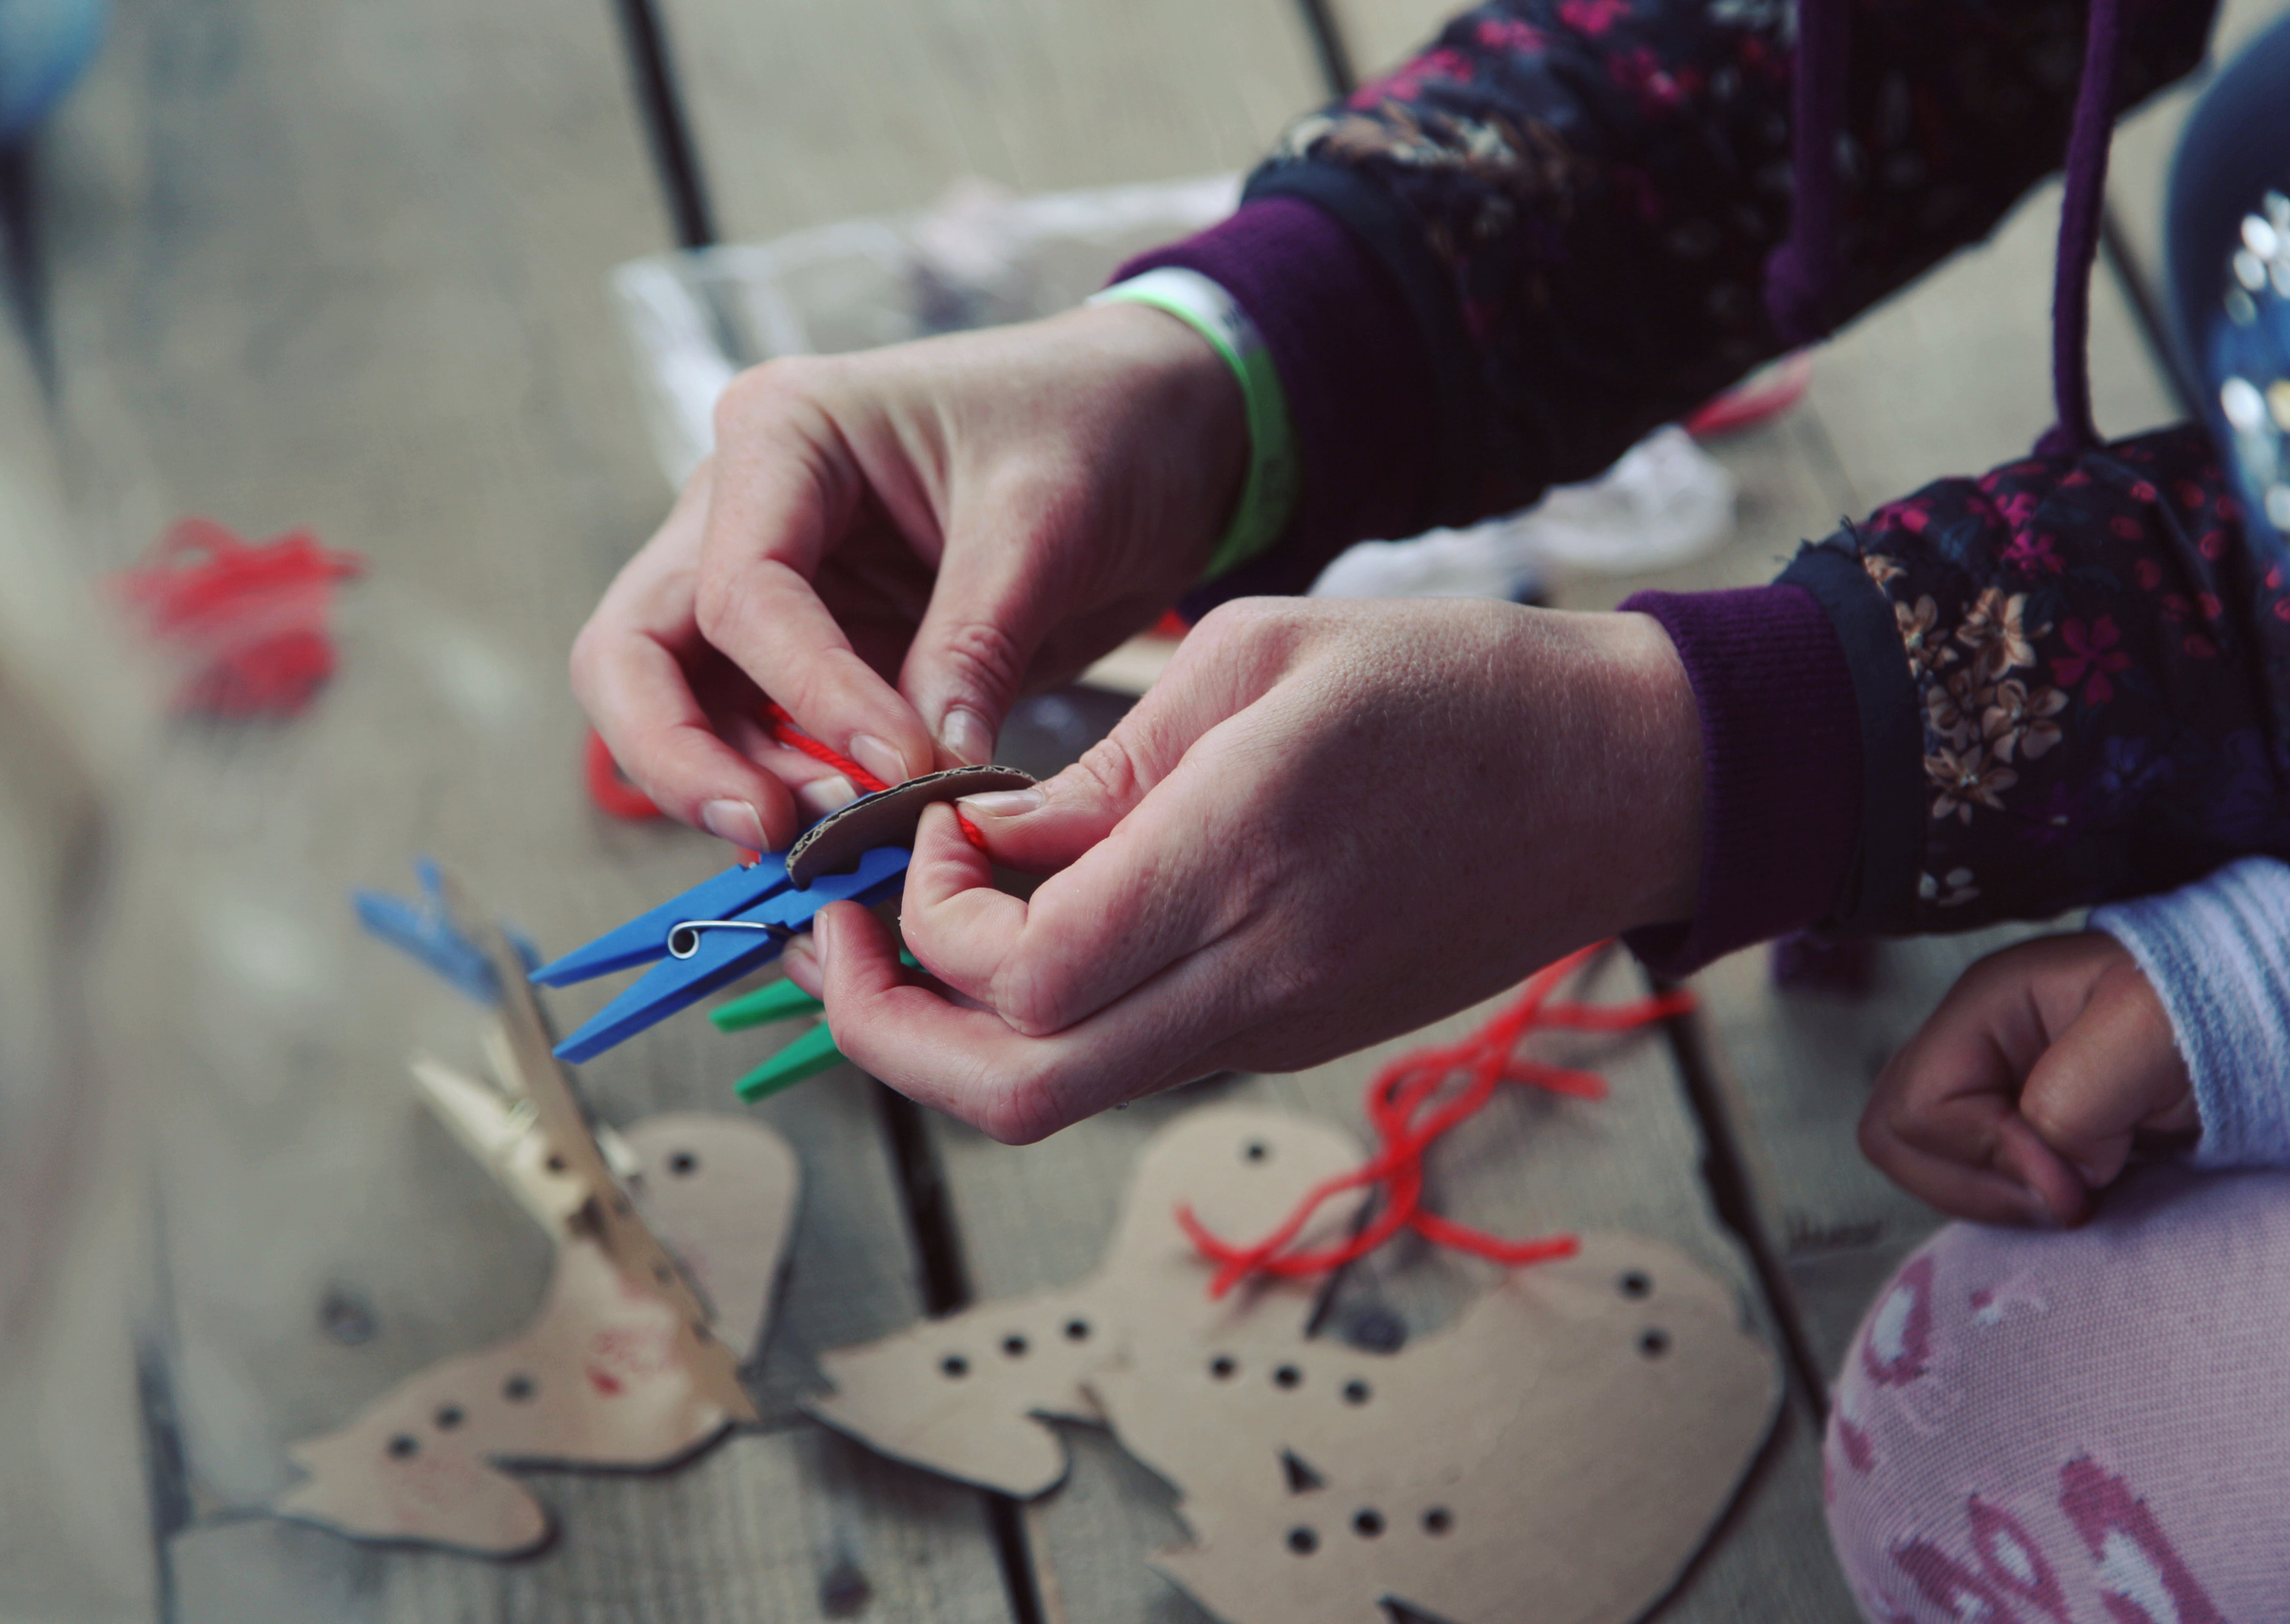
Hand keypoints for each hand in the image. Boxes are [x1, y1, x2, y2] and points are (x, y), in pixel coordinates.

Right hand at [569, 302, 1244, 851]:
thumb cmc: (1100, 429)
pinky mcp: (812, 652)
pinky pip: (752, 735)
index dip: (810, 697)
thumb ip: (971, 648)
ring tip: (832, 846)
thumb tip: (919, 784)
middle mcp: (741, 505)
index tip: (901, 770)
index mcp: (784, 432)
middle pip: (635, 653)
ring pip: (672, 707)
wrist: (1160, 429)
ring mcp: (767, 584)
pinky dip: (783, 791)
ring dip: (731, 787)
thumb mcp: (1046, 524)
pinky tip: (848, 838)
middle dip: (682, 758)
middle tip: (774, 836)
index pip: (741, 593)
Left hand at [786, 595, 1704, 1142]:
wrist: (1626, 778)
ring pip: (1062, 1094)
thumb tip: (988, 842)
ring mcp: (1274, 1028)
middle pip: (1012, 1091)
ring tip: (908, 928)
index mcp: (1244, 861)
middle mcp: (1254, 979)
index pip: (1024, 975)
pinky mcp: (1290, 1036)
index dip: (936, 918)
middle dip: (886, 1029)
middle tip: (837, 941)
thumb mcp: (1263, 654)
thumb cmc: (1457, 682)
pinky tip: (1034, 919)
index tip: (936, 827)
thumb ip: (1109, 765)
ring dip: (954, 1031)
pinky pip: (1131, 1054)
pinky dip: (1045, 1010)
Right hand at [1858, 931, 2195, 1226]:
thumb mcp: (2146, 1038)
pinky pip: (1970, 1181)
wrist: (2263, 1027)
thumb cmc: (2214, 1011)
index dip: (1985, 1157)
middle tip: (2059, 1191)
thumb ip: (2072, 1103)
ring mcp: (1986, 1088)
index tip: (2072, 1178)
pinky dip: (2014, 1202)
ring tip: (2074, 1188)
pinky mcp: (2012, 1129)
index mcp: (1983, 1006)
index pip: (1917, 1106)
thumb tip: (2048, 1176)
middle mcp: (1970, 1047)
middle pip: (1893, 1136)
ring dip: (1995, 1197)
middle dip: (1970, 1183)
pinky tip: (2071, 1189)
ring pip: (1922, 1166)